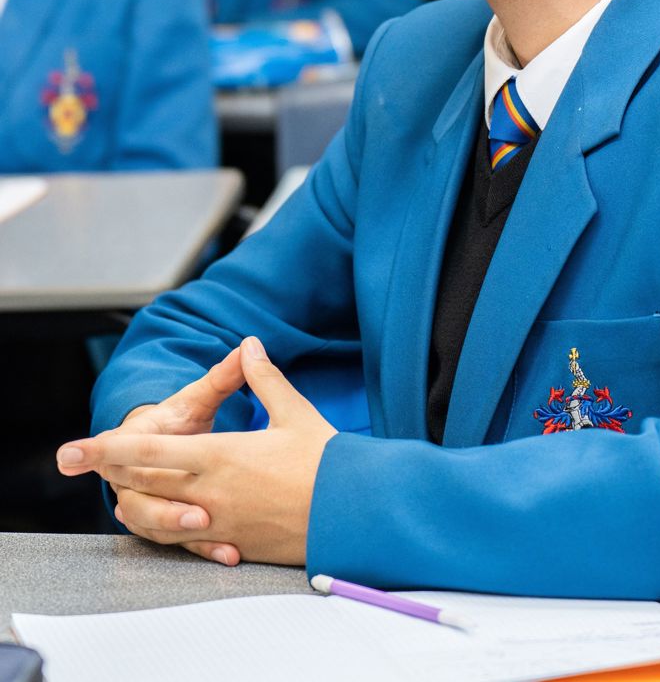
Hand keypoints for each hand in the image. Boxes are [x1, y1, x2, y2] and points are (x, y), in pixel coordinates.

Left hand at [58, 338, 336, 565]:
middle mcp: (212, 492)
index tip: (78, 447)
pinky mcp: (236, 543)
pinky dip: (173, 531)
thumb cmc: (326, 461)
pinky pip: (190, 542)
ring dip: (136, 503)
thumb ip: (264, 379)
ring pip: (161, 517)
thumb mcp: (294, 412)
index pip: (153, 451)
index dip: (111, 448)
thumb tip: (249, 345)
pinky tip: (171, 524)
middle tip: (76, 461)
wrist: (354, 512)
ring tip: (119, 494)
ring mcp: (221, 522)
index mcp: (222, 456)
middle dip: (110, 470)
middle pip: (147, 483)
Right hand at [58, 344, 247, 563]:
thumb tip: (246, 346)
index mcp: (134, 443)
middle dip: (162, 509)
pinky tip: (227, 555)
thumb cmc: (182, 420)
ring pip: (154, 526)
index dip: (95, 453)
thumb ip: (220, 378)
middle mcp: (133, 479)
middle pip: (136, 499)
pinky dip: (201, 549)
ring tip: (210, 530)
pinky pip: (178, 543)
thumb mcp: (198, 399)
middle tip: (196, 514)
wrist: (175, 449)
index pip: (113, 451)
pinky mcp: (168, 526)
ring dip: (179, 532)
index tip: (67, 457)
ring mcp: (149, 505)